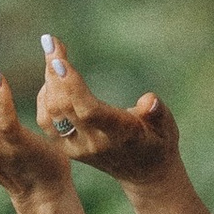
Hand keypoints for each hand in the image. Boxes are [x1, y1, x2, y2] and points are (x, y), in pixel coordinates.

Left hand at [29, 32, 186, 192]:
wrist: (145, 173)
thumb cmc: (159, 142)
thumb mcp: (167, 128)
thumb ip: (158, 114)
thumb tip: (149, 100)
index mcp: (118, 135)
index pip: (89, 111)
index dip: (72, 85)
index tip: (58, 60)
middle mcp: (92, 143)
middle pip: (64, 107)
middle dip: (54, 72)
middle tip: (51, 41)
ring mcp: (76, 148)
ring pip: (50, 113)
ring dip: (49, 80)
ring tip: (53, 51)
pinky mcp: (67, 148)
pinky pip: (46, 120)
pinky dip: (45, 95)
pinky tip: (53, 75)